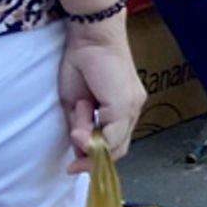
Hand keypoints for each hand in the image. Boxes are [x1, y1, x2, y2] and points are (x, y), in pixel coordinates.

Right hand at [59, 17, 143, 167]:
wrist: (91, 39)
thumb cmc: (81, 66)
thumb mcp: (75, 105)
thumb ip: (82, 127)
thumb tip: (82, 148)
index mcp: (122, 109)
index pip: (115, 145)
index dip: (95, 160)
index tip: (74, 168)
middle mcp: (132, 109)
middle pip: (119, 149)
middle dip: (92, 156)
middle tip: (74, 155)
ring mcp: (132, 106)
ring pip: (116, 143)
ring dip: (90, 141)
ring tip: (78, 118)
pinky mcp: (127, 102)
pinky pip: (113, 132)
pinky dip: (93, 134)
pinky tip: (82, 119)